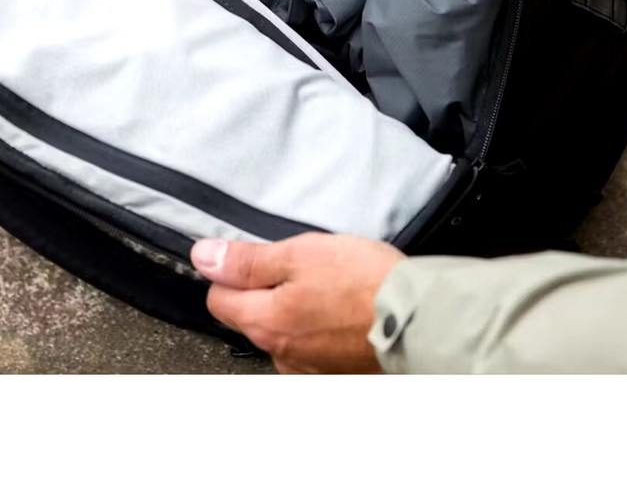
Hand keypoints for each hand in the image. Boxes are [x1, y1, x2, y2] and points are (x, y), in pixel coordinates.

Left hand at [191, 231, 403, 373]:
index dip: (231, 271)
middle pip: (252, 316)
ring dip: (298, 309)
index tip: (255, 257)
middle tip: (303, 266)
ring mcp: (309, 368)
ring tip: (331, 287)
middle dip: (267, 289)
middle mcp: (281, 354)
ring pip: (284, 331)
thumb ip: (248, 261)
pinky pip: (314, 345)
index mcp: (265, 322)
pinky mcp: (336, 372)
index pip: (218, 298)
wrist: (422, 318)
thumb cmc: (364, 283)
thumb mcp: (301, 254)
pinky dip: (323, 327)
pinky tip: (345, 309)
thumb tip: (204, 257)